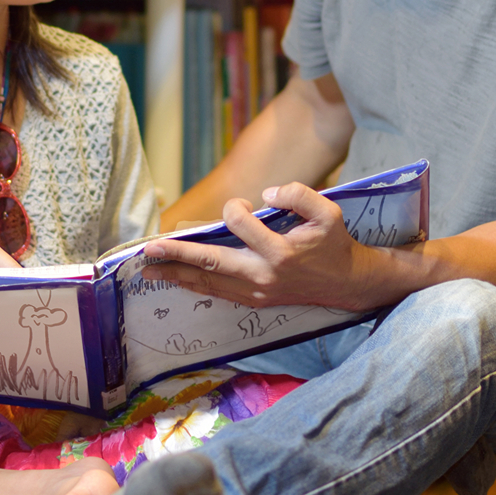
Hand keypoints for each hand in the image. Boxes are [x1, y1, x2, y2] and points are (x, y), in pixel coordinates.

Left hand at [141, 183, 381, 311]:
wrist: (346, 282)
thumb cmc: (333, 243)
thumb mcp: (328, 211)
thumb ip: (299, 194)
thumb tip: (267, 193)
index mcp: (281, 252)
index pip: (241, 224)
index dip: (234, 208)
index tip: (238, 204)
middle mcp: (264, 275)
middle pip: (212, 262)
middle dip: (178, 254)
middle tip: (149, 250)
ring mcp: (257, 291)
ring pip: (210, 282)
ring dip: (178, 273)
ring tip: (149, 268)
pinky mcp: (255, 300)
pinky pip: (218, 293)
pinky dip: (195, 285)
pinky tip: (176, 279)